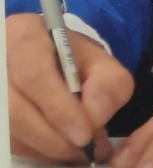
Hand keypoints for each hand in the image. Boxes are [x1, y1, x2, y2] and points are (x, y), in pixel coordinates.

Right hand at [7, 13, 133, 163]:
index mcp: (23, 35)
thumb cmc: (71, 62)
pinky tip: (54, 149)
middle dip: (52, 136)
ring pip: (7, 130)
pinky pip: (5, 141)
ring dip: (43, 147)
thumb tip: (96, 116)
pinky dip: (32, 150)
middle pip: (14, 109)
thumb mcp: (99, 62)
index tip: (84, 134)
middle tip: (81, 150)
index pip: (34, 75)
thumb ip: (108, 84)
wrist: (45, 62)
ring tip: (73, 151)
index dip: (59, 108)